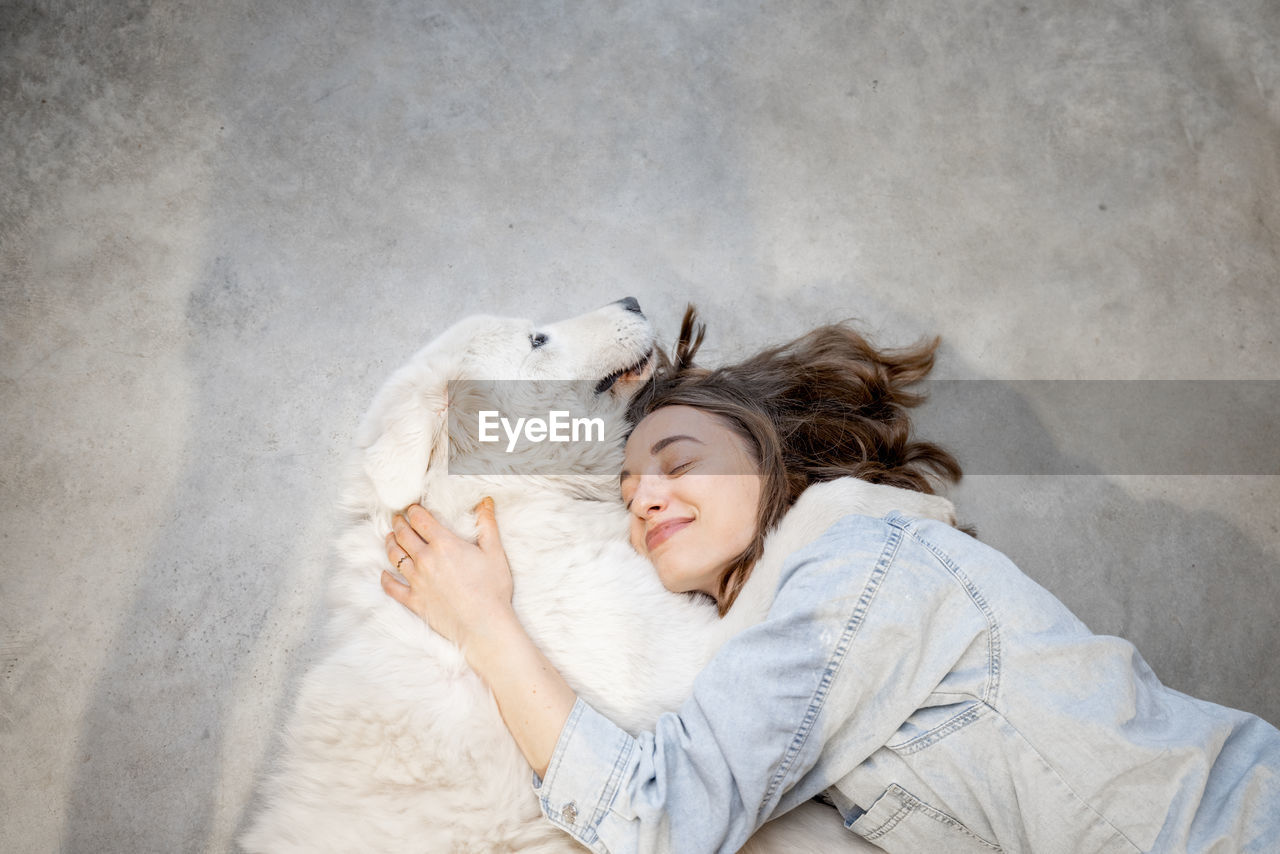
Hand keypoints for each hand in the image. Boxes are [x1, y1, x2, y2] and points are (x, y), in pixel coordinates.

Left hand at [382, 497, 514, 654]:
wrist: (484, 625)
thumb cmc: (492, 589)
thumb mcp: (494, 552)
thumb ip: (487, 524)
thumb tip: (485, 501)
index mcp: (444, 544)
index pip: (421, 520)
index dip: (414, 511)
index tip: (412, 508)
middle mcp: (425, 560)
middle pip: (404, 535)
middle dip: (399, 523)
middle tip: (397, 518)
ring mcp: (417, 581)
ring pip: (395, 557)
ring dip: (390, 544)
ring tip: (390, 538)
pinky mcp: (414, 601)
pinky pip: (392, 587)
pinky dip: (386, 579)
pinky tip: (384, 573)